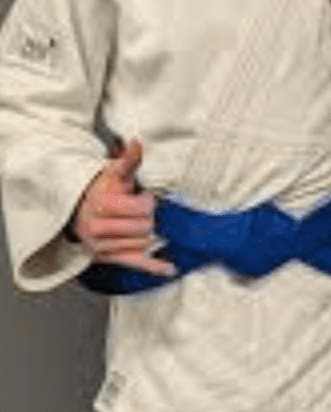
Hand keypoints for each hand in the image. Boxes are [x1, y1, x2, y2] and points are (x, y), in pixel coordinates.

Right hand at [71, 139, 174, 275]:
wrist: (79, 209)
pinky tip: (169, 268)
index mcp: (101, 207)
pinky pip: (135, 264)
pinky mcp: (109, 259)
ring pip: (143, 243)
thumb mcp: (114, 173)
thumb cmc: (102, 189)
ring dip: (150, 233)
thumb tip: (136, 142)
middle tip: (144, 210)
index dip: (148, 201)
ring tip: (141, 223)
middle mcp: (97, 230)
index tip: (144, 196)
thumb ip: (129, 160)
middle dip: (150, 217)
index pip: (141, 209)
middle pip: (144, 228)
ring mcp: (102, 248)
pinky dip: (154, 267)